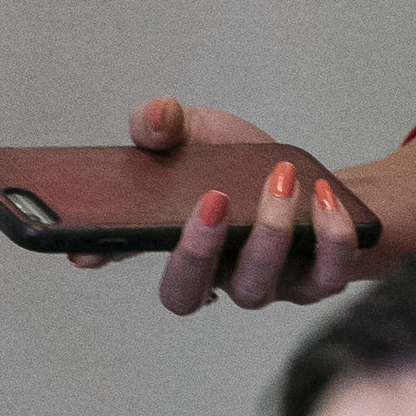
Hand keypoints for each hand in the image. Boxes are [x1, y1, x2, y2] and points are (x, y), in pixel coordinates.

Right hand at [70, 97, 372, 314]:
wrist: (312, 180)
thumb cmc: (243, 165)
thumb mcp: (200, 134)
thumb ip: (164, 124)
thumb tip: (150, 121)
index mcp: (181, 250)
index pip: (121, 259)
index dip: (109, 260)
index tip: (85, 249)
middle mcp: (219, 278)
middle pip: (190, 294)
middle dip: (195, 251)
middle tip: (211, 198)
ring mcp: (270, 285)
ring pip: (256, 286)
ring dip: (268, 232)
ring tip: (281, 178)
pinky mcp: (320, 278)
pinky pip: (326, 274)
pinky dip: (329, 236)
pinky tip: (323, 195)